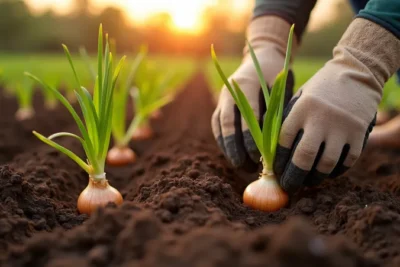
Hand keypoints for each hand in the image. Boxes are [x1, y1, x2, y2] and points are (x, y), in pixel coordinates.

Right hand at [211, 16, 296, 169]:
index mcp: (245, 84)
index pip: (246, 115)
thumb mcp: (281, 87)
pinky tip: (234, 157)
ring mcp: (222, 98)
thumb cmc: (278, 73)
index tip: (259, 156)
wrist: (263, 56)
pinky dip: (224, 143)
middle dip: (235, 148)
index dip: (250, 138)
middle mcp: (229, 91)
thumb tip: (276, 143)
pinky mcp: (220, 106)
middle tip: (246, 166)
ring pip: (219, 127)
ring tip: (241, 166)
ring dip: (228, 148)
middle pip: (227, 124)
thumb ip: (276, 110)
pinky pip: (217, 127)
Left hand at [274, 18, 399, 192]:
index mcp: (300, 109)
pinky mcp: (359, 133)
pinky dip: (336, 172)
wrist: (355, 73)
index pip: (284, 143)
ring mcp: (342, 127)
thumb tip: (272, 154)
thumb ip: (288, 122)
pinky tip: (327, 174)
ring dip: (314, 178)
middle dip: (293, 178)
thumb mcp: (299, 98)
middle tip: (288, 187)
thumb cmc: (319, 91)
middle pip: (303, 158)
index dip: (278, 162)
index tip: (275, 172)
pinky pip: (347, 162)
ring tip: (307, 182)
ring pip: (326, 164)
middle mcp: (320, 119)